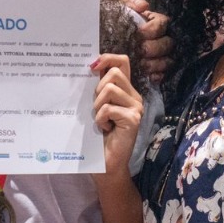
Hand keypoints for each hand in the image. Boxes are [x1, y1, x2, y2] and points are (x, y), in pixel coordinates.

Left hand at [91, 54, 142, 176]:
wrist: (107, 164)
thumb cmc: (98, 136)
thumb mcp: (96, 106)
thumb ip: (96, 88)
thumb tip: (87, 66)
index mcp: (126, 91)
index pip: (122, 61)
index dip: (107, 58)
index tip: (91, 66)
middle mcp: (134, 96)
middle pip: (114, 73)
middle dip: (97, 88)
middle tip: (96, 107)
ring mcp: (136, 108)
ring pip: (109, 89)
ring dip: (97, 105)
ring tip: (100, 120)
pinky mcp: (133, 120)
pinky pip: (108, 108)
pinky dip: (100, 118)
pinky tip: (104, 129)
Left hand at [120, 0, 171, 85]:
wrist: (105, 36)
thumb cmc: (115, 19)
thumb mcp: (121, 6)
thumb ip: (132, 0)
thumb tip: (143, 6)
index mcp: (155, 22)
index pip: (162, 24)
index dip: (153, 29)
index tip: (140, 33)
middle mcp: (161, 39)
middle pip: (167, 44)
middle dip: (154, 48)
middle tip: (141, 51)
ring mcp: (159, 56)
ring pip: (167, 60)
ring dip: (156, 63)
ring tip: (142, 65)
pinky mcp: (155, 70)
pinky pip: (163, 74)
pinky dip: (157, 76)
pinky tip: (150, 76)